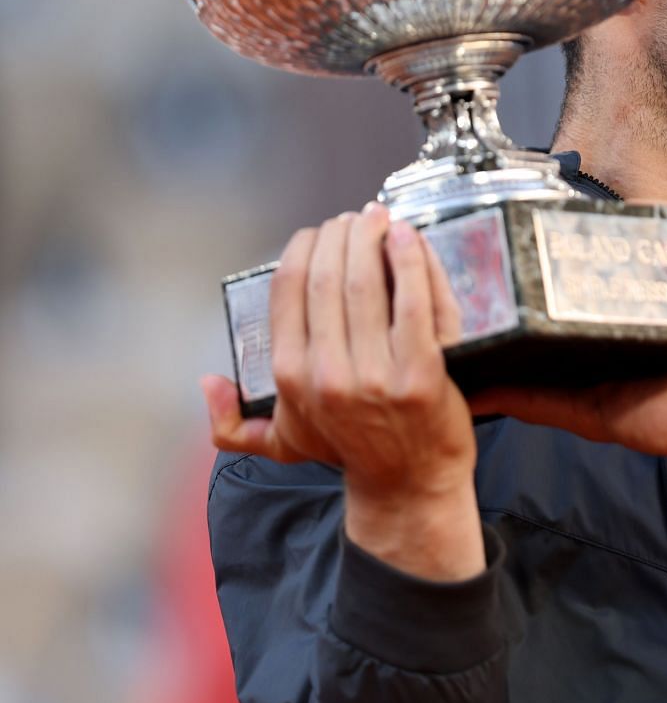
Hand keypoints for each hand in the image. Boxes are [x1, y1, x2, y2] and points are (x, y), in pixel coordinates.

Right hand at [201, 204, 483, 579]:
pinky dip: (411, 261)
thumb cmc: (350, 450)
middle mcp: (326, 373)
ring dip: (371, 238)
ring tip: (377, 217)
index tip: (316, 232)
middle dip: (339, 235)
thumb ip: (232, 424)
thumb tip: (207, 382)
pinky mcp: (422, 371)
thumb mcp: (284, 443)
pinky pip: (414, 302)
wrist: (410, 485)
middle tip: (352, 218)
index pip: (288, 291)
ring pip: (367, 284)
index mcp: (289, 376)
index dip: (302, 250)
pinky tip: (407, 236)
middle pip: (328, 278)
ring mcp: (375, 373)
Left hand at [468, 186, 666, 474]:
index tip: (558, 221)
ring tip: (640, 211)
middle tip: (595, 215)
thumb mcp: (585, 406)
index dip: (588, 229)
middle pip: (650, 226)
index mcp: (638, 305)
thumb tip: (470, 390)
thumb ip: (532, 398)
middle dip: (625, 209)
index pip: (611, 252)